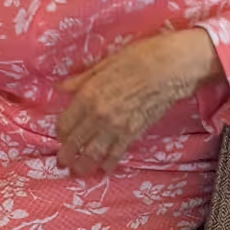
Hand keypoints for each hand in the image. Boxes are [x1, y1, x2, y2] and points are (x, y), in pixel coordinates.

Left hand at [54, 29, 219, 176]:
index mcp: (88, 95)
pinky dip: (108, 163)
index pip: (65, 123)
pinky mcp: (133, 133)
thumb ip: (80, 80)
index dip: (60, 133)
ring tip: (77, 172)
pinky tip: (103, 170)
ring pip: (93, 153)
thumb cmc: (137, 58)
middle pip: (76, 142)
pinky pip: (116, 153)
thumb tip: (59, 88)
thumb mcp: (104, 64)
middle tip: (62, 163)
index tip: (60, 136)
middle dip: (66, 155)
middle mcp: (98, 115)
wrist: (170, 68)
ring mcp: (116, 126)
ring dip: (83, 165)